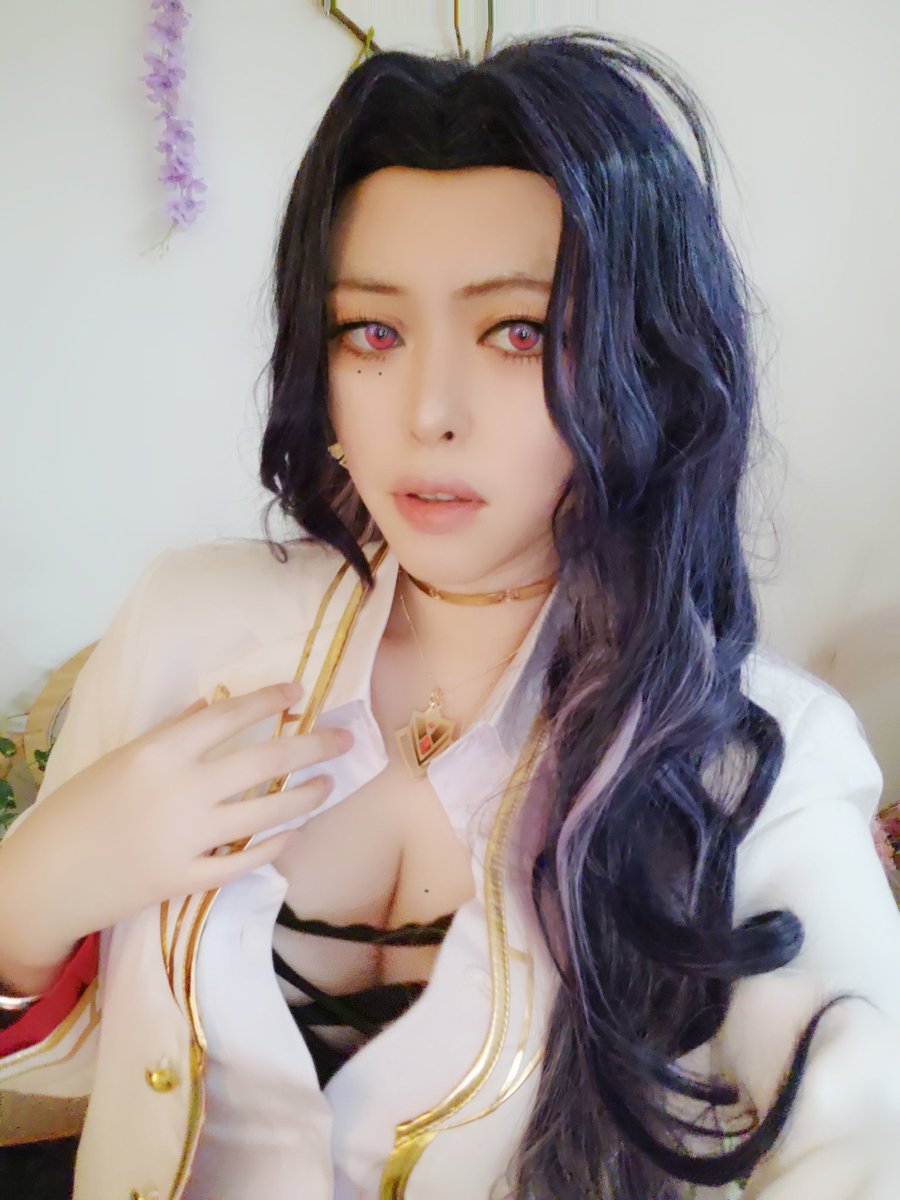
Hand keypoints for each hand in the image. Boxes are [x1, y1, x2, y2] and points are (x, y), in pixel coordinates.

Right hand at [0, 681, 351, 968]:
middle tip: (345, 739)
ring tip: (328, 784)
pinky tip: (294, 832)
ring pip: (265, 815)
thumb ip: (170, 733)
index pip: (226, 716)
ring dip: (305, 797)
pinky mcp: (186, 880)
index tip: (298, 691)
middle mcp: (180, 792)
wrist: (45, 878)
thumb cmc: (79, 809)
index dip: (267, 700)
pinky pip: (244, 862)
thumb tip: (211, 706)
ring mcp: (186, 839)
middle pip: (262, 763)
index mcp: (158, 754)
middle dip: (311, 747)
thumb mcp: (120, 759)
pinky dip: (275, 846)